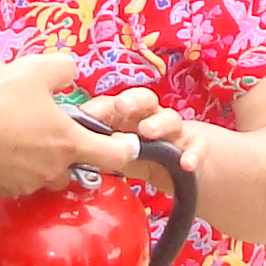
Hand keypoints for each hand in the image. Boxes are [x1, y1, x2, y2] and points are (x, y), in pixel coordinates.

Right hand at [0, 51, 139, 198]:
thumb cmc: (0, 95)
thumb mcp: (39, 69)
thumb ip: (64, 69)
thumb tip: (70, 72)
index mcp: (69, 143)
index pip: (113, 155)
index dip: (124, 150)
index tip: (127, 145)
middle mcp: (51, 169)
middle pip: (72, 169)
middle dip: (66, 156)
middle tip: (50, 135)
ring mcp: (25, 182)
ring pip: (41, 176)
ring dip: (37, 163)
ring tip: (17, 138)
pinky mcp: (0, 189)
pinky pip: (13, 181)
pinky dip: (11, 169)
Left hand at [85, 83, 215, 180]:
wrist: (184, 166)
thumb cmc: (144, 155)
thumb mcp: (119, 155)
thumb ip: (101, 153)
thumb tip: (69, 156)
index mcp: (128, 117)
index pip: (113, 105)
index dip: (100, 108)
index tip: (85, 117)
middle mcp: (151, 117)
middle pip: (143, 99)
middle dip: (131, 101)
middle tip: (121, 107)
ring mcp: (174, 131)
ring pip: (170, 118)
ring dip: (159, 123)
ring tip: (148, 132)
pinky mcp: (194, 147)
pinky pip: (196, 147)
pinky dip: (193, 154)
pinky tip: (187, 164)